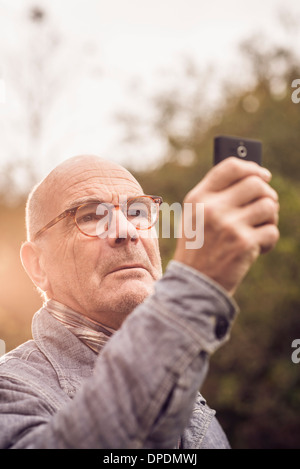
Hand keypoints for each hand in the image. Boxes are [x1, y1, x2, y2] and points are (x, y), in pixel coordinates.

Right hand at [173, 157, 279, 294]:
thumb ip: (216, 196)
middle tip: (266, 206)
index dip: (252, 168)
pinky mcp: (244, 243)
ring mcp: (229, 225)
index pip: (231, 167)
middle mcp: (213, 208)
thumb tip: (254, 178)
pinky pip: (272, 230)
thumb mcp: (195, 217)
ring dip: (270, 217)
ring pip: (269, 206)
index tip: (262, 175)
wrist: (193, 283)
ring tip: (260, 228)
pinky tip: (258, 247)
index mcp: (199, 198)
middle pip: (256, 184)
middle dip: (267, 195)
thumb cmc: (197, 247)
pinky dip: (269, 240)